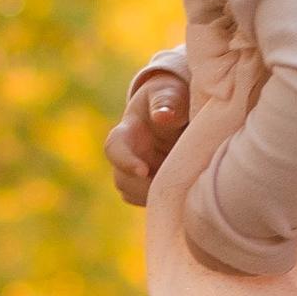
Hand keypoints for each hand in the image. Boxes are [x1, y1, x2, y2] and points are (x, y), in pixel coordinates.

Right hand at [104, 65, 189, 206]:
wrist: (178, 111)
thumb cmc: (172, 98)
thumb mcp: (170, 93)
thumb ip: (166, 101)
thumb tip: (163, 116)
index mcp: (127, 132)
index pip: (113, 148)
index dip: (124, 161)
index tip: (144, 170)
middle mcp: (127, 156)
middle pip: (121, 179)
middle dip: (142, 186)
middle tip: (171, 183)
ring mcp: (137, 173)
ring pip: (133, 194)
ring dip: (153, 195)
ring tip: (181, 183)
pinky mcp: (149, 186)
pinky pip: (149, 202)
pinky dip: (163, 200)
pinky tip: (183, 188)